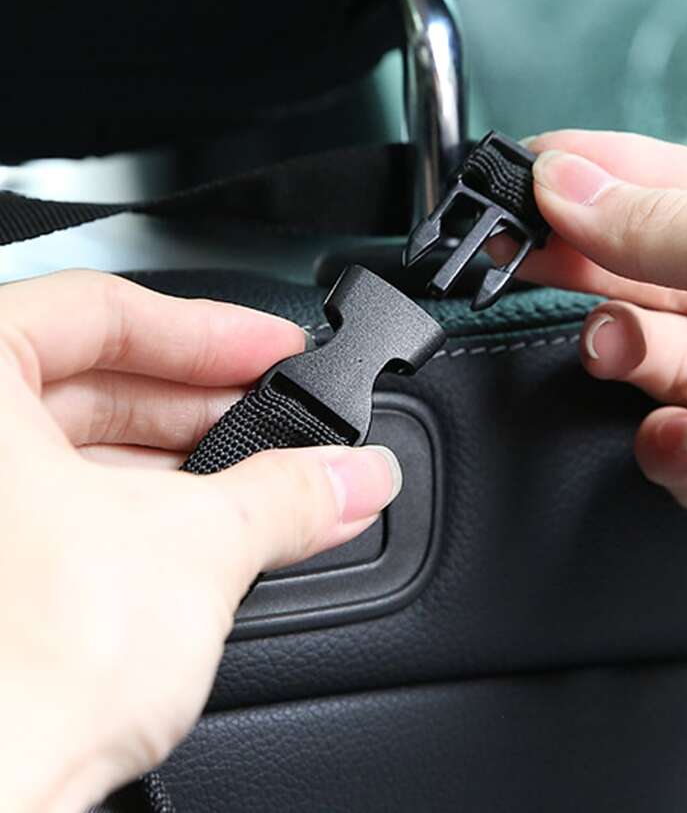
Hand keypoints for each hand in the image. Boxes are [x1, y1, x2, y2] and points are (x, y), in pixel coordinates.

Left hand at [0, 271, 400, 811]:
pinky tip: (193, 538)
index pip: (100, 308)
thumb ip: (289, 493)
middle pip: (84, 380)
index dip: (206, 330)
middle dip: (196, 404)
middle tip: (276, 422)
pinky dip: (125, 514)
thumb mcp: (196, 549)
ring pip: (63, 452)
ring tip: (254, 488)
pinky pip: (44, 512)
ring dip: (169, 466)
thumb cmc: (19, 681)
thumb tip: (350, 475)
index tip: (271, 353)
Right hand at [516, 130, 686, 665]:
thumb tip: (572, 186)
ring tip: (610, 346)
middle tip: (519, 250)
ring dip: (627, 350)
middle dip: (592, 257)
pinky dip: (668, 450)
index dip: (605, 174)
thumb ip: (668, 223)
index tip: (526, 171)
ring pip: (671, 363)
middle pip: (668, 271)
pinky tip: (678, 437)